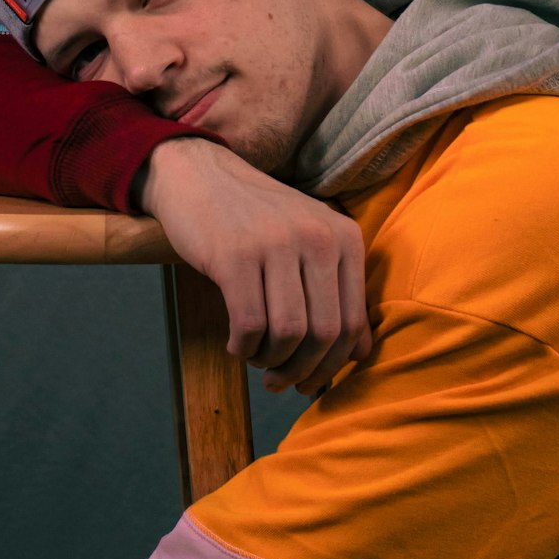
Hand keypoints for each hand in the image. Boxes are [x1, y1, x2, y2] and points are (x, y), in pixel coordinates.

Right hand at [138, 139, 371, 394]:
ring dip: (271, 361)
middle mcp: (318, 238)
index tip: (311, 380)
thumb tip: (360, 354)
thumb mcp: (307, 241)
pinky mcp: (235, 257)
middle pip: (323, 334)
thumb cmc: (254, 220)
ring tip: (256, 358)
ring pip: (288, 334)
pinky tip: (235, 344)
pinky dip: (243, 348)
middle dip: (302, 370)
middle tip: (280, 383)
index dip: (334, 364)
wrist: (199, 175)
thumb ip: (336, 290)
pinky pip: (249, 325)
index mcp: (344, 237)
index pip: (353, 321)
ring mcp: (276, 246)